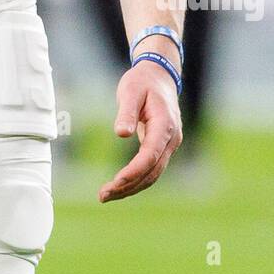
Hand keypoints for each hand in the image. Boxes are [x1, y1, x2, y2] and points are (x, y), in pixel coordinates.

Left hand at [98, 59, 181, 202]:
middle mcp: (171, 138)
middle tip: (103, 196)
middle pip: (152, 171)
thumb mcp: (131, 91)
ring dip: (131, 187)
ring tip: (106, 195)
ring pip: (153, 174)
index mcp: (165, 124)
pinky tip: (119, 186)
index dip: (134, 170)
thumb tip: (121, 134)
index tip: (116, 181)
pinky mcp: (163, 147)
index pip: (150, 154)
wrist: (159, 76)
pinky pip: (151, 169)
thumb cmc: (142, 82)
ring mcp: (169, 144)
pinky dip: (136, 180)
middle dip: (128, 186)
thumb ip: (127, 112)